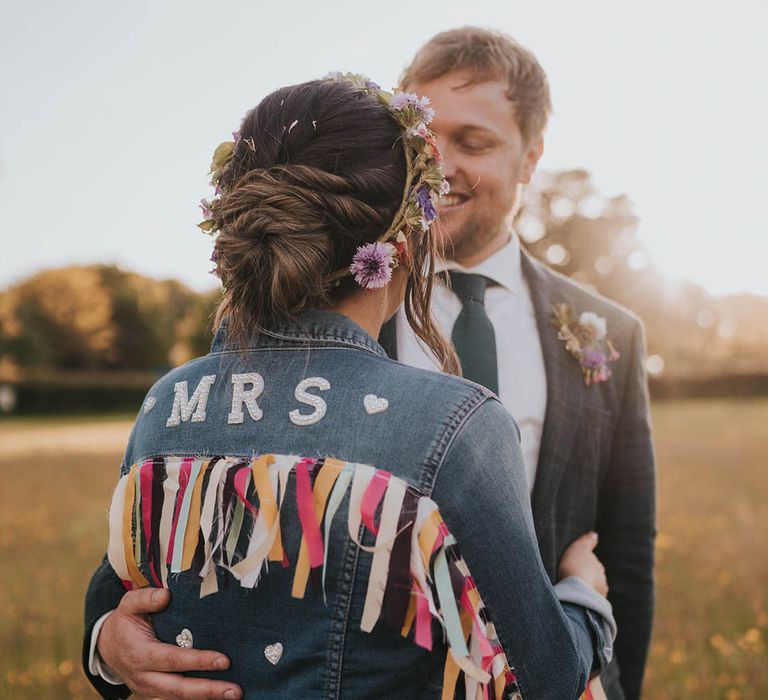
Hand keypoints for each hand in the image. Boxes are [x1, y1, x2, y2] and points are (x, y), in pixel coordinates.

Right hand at [97, 588, 242, 699]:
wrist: (107, 647)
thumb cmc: (125, 622)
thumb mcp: (129, 605)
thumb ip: (145, 598)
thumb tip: (166, 595)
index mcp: (141, 655)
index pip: (173, 660)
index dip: (198, 661)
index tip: (224, 661)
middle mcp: (145, 678)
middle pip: (179, 689)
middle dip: (208, 691)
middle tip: (235, 690)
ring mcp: (150, 691)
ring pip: (179, 699)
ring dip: (206, 699)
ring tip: (233, 695)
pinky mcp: (156, 696)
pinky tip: (217, 698)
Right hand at [558, 532, 608, 596]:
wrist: (576, 590)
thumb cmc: (575, 566)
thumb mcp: (579, 547)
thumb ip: (587, 541)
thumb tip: (595, 535)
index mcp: (599, 567)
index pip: (593, 564)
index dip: (583, 563)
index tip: (574, 565)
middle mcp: (602, 580)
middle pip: (594, 577)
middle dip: (586, 577)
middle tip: (573, 577)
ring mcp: (599, 594)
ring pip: (592, 590)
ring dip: (586, 589)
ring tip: (573, 590)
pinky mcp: (594, 607)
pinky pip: (588, 602)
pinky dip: (584, 599)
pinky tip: (576, 600)